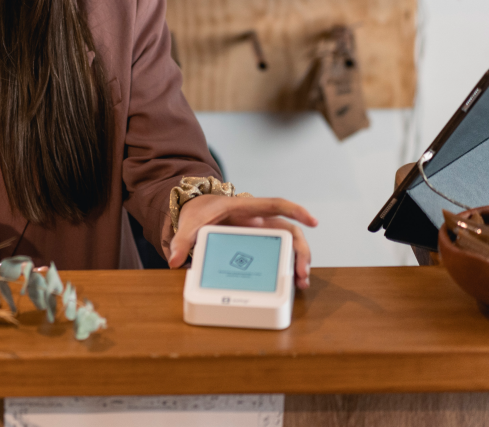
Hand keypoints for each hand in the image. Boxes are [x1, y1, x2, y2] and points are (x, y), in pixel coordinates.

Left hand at [168, 195, 317, 289]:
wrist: (195, 210)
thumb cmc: (198, 211)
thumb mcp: (190, 222)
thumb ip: (183, 239)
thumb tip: (175, 259)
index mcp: (245, 208)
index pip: (276, 205)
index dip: (296, 211)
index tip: (313, 221)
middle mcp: (259, 219)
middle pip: (289, 231)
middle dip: (300, 251)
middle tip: (302, 273)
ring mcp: (261, 231)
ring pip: (289, 243)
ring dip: (298, 261)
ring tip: (301, 282)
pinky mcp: (258, 243)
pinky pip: (278, 252)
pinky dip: (287, 266)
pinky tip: (292, 283)